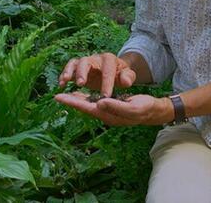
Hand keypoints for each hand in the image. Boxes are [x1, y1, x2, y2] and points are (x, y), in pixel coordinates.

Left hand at [54, 92, 173, 125]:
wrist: (154, 111)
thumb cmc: (144, 108)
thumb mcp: (131, 107)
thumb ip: (115, 105)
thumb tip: (99, 103)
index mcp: (108, 115)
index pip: (86, 108)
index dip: (72, 102)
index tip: (59, 97)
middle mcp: (105, 114)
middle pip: (84, 107)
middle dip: (71, 101)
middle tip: (57, 95)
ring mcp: (108, 111)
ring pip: (89, 105)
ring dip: (78, 100)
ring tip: (67, 94)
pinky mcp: (112, 107)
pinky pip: (95, 103)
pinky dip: (87, 98)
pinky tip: (84, 94)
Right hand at [58, 52, 136, 96]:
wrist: (113, 70)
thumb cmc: (121, 74)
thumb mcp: (128, 75)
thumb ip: (128, 77)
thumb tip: (125, 82)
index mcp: (109, 59)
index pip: (108, 70)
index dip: (106, 82)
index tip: (105, 96)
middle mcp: (95, 58)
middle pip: (86, 61)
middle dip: (83, 72)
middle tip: (81, 84)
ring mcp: (85, 63)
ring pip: (75, 63)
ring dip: (69, 71)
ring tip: (65, 81)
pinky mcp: (77, 68)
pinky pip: (69, 69)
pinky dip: (64, 76)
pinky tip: (61, 85)